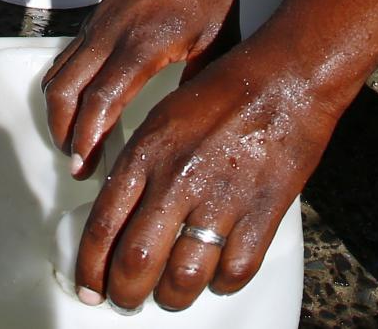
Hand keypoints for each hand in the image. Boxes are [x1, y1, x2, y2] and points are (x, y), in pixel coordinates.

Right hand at [43, 0, 235, 176]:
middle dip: (64, 134)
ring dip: (58, 115)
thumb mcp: (218, 41)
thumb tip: (190, 129)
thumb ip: (200, 86)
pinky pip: (63, 62)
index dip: (89, 136)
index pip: (103, 97)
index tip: (87, 166)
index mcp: (145, 42)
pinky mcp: (93, 24)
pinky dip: (62, 92)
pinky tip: (78, 111)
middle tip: (80, 165)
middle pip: (65, 91)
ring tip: (76, 145)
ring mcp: (97, 27)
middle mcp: (112, 35)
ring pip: (56, 76)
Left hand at [69, 40, 344, 311]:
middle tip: (126, 301)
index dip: (90, 268)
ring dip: (171, 297)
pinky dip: (221, 283)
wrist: (287, 77)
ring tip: (169, 296)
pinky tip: (216, 275)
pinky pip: (234, 271)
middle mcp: (179, 179)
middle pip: (136, 262)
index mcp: (148, 153)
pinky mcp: (262, 213)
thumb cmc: (225, 92)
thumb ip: (138, 166)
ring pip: (183, 278)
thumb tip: (119, 216)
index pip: (103, 226)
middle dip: (125, 294)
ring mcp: (221, 199)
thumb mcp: (164, 119)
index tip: (90, 286)